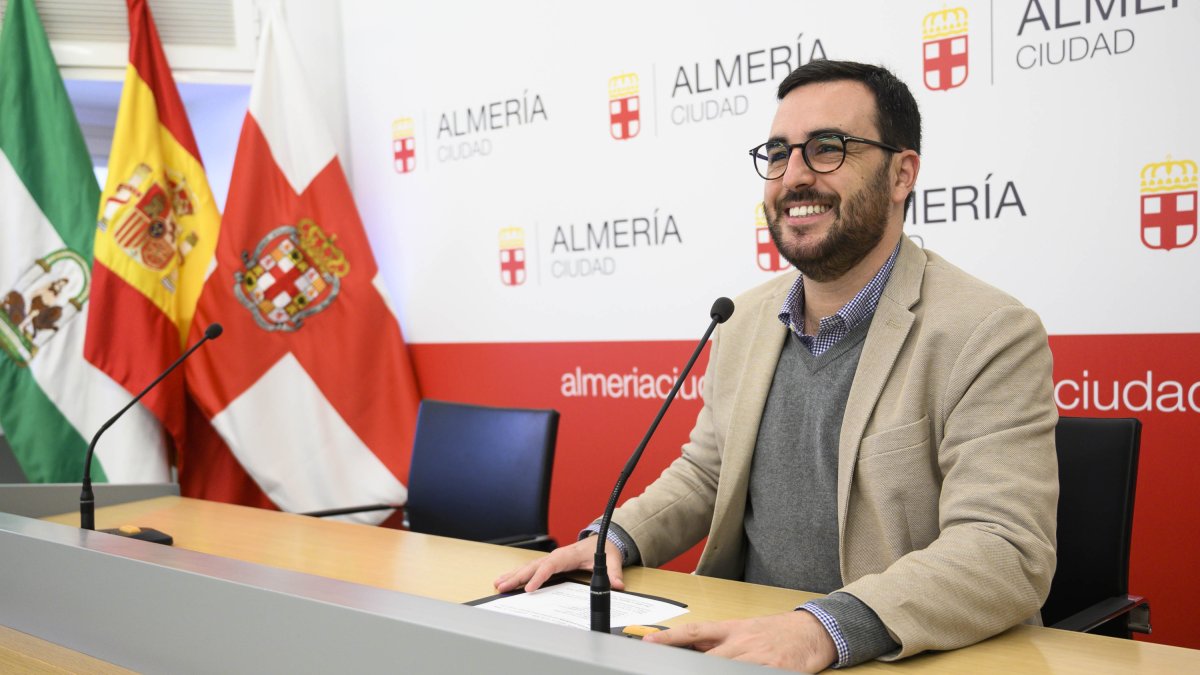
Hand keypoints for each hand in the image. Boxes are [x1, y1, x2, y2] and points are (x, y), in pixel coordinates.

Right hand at [493, 535, 624, 592]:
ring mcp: (551, 558)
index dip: (539, 577)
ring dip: (513, 575)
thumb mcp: (611, 560)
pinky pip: (531, 567)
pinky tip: (507, 579)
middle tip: (502, 587)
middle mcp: (556, 555)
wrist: (603, 540)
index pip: (550, 565)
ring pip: (529, 566)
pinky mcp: (549, 562)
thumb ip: (613, 572)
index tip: (529, 588)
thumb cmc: (604, 548)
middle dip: (517, 576)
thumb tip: (617, 584)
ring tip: (498, 584)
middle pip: (534, 566)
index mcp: (568, 555)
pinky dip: (518, 573)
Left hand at [643, 611, 837, 672]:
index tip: (649, 642)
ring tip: (699, 672)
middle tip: (671, 668)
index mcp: (732, 629)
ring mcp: (759, 656)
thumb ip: (718, 639)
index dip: (670, 637)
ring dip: (715, 672)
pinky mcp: (777, 669)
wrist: (814, 631)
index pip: (694, 631)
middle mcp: (742, 641)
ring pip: (728, 668)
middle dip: (689, 666)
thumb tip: (688, 645)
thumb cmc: (776, 632)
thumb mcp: (745, 629)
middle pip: (708, 657)